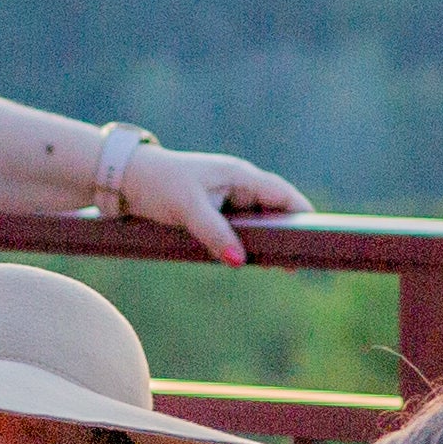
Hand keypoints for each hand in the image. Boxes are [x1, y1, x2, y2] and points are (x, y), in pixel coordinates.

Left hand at [106, 144, 302, 265]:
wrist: (123, 178)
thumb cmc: (158, 184)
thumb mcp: (188, 209)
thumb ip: (215, 234)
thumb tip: (240, 261)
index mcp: (240, 175)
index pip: (283, 194)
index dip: (302, 215)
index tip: (319, 237)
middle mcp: (238, 184)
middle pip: (275, 211)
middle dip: (288, 235)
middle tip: (300, 264)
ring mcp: (227, 198)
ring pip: (258, 223)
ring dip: (267, 243)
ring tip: (282, 268)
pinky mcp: (213, 212)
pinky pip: (240, 229)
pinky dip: (248, 244)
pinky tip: (252, 263)